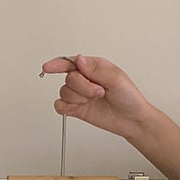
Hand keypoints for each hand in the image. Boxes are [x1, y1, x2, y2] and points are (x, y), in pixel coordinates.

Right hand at [40, 55, 155, 140]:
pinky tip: (77, 107)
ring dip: (79, 97)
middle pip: (69, 78)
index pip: (70, 62)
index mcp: (94, 67)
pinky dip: (65, 107)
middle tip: (99, 92)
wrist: (132, 120)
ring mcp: (80, 95)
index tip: (48, 67)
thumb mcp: (117, 78)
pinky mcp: (77, 109)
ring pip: (64, 92)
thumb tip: (79, 59)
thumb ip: (96, 69)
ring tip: (94, 99)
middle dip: (83, 87)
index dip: (58, 64)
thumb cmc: (129, 98)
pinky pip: (60, 106)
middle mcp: (85, 80)